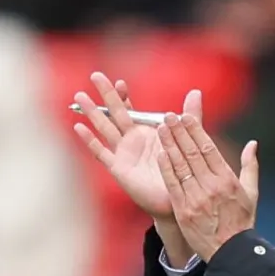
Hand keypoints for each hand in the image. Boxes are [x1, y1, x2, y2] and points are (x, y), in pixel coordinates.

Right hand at [74, 77, 199, 265]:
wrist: (177, 200)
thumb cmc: (181, 172)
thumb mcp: (186, 140)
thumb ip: (190, 117)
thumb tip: (196, 91)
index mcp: (145, 132)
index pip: (130, 109)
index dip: (123, 95)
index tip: (120, 82)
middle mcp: (131, 141)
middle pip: (114, 113)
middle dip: (105, 95)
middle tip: (95, 75)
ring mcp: (123, 154)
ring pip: (104, 128)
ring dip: (92, 112)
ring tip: (79, 96)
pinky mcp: (119, 168)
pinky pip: (101, 152)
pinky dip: (90, 140)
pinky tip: (78, 127)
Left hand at [156, 111, 259, 261]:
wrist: (230, 252)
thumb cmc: (242, 222)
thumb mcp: (252, 194)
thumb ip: (250, 166)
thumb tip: (252, 144)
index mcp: (228, 180)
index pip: (208, 149)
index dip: (196, 131)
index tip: (186, 116)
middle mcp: (211, 187)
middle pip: (192, 153)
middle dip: (179, 132)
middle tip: (169, 115)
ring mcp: (196, 198)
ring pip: (180, 166)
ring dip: (170, 145)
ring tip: (161, 128)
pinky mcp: (183, 210)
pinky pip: (172, 185)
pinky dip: (166, 168)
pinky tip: (160, 154)